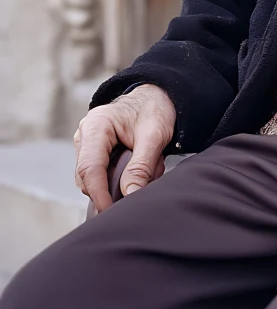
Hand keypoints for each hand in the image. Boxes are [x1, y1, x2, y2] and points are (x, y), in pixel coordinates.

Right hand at [74, 84, 175, 212]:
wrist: (158, 97)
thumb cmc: (155, 109)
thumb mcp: (154, 135)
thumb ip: (141, 166)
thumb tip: (129, 195)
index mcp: (96, 126)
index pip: (90, 168)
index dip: (99, 193)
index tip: (110, 211)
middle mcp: (86, 136)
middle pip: (89, 177)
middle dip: (116, 186)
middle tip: (146, 179)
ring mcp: (88, 145)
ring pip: (98, 178)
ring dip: (123, 180)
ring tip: (151, 164)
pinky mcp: (96, 153)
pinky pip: (105, 174)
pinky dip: (125, 176)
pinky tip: (144, 164)